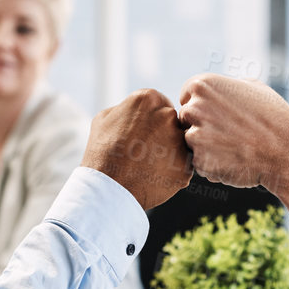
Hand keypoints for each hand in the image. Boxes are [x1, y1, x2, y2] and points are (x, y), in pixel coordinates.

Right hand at [82, 88, 192, 208]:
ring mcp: (180, 140)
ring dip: (170, 153)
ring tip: (147, 165)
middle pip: (173, 123)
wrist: (107, 189)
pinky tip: (154, 177)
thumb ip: (127, 108)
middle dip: (163, 135)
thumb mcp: (105, 118)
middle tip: (143, 152)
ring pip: (181, 144)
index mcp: (149, 99)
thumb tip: (139, 112)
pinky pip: (184, 165)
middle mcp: (168, 115)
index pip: (160, 105)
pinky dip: (172, 172)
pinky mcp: (186, 165)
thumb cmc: (102, 153)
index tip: (140, 134)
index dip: (150, 121)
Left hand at [177, 74, 288, 193]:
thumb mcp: (253, 87)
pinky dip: (213, 164)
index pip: (187, 96)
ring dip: (207, 146)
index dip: (204, 106)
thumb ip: (226, 85)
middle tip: (230, 133)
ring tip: (235, 146)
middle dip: (202, 126)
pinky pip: (199, 163)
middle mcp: (195, 108)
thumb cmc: (274, 117)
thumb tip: (214, 90)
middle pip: (185, 119)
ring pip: (191, 142)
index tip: (224, 114)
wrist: (287, 151)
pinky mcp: (200, 162)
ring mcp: (196, 136)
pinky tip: (235, 159)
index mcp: (203, 85)